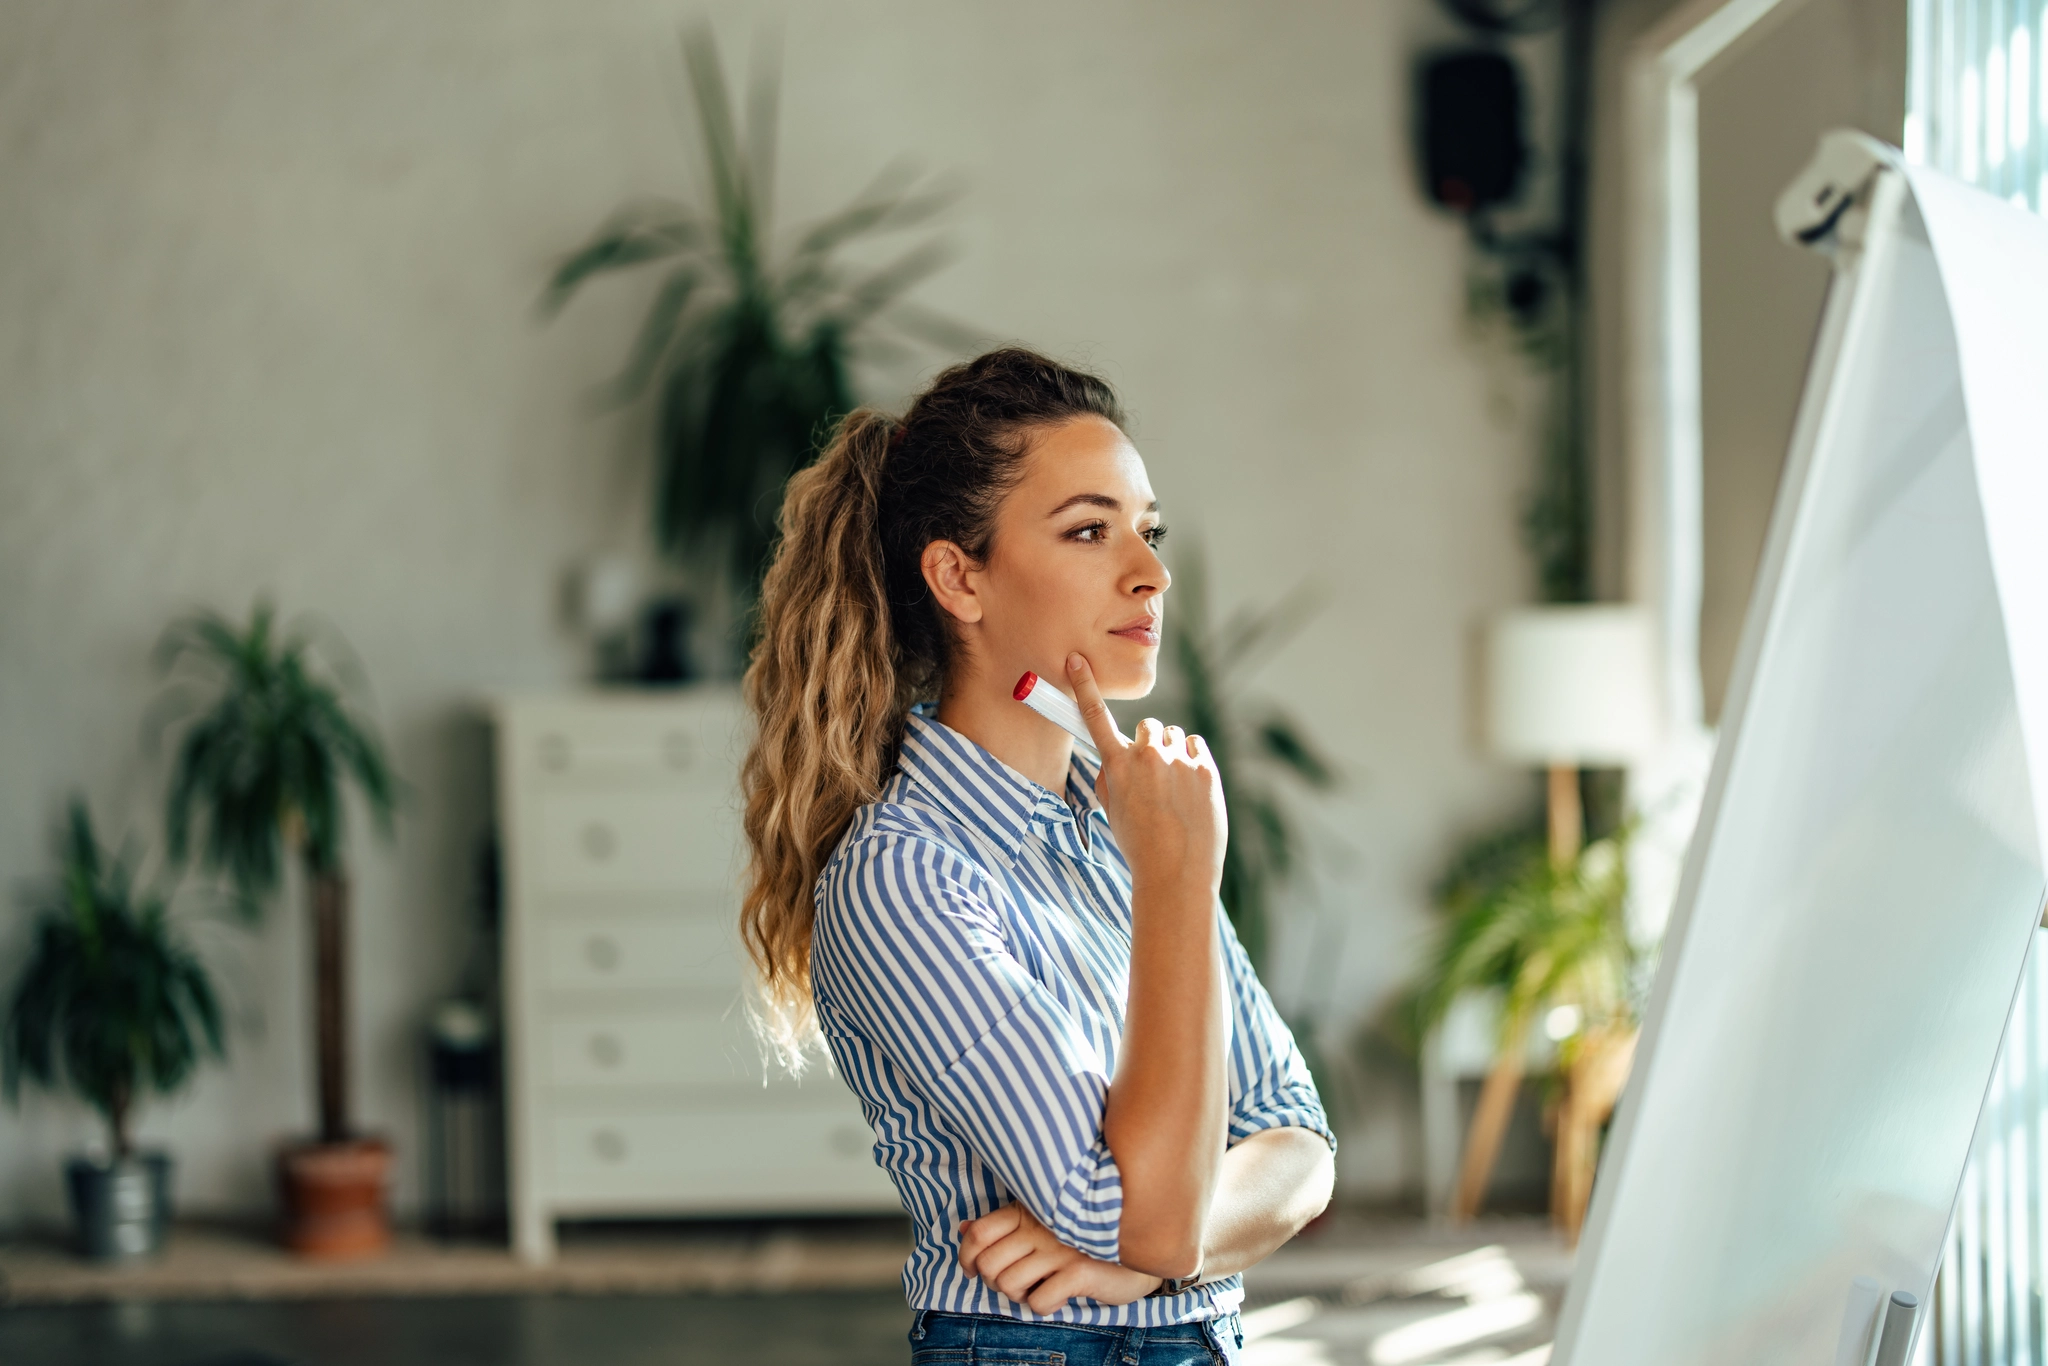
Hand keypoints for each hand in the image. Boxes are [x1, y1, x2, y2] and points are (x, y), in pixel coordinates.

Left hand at [957, 1203, 1163, 1311]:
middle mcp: (1040, 1226)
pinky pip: (1038, 1302)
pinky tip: (1060, 1295)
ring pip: (1009, 1285)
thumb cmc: (1081, 1240)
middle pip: (989, 1264)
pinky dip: (1044, 1306)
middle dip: (995, 1283)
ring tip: (1040, 1287)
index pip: (979, 1232)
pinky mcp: (1078, 1270)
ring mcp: (1059, 1248)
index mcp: (1027, 1210)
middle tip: (1016, 1284)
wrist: (1135, 1251)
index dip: (967, 1257)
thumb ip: (1003, 1226)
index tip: (974, 1271)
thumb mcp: (1040, 1225)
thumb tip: (964, 1228)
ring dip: (1020, 1296)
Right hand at [1068, 652, 1226, 900]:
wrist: (1176, 875)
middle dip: (1150, 744)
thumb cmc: (1141, 846)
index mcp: (1118, 767)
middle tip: (1154, 776)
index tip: (1077, 660)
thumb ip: (1112, 778)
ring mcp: (1179, 761)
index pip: (1095, 718)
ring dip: (1173, 754)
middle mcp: (1148, 756)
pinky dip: (1193, 761)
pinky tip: (1191, 790)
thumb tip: (1118, 759)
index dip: (1084, 687)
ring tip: (1175, 792)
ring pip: (1175, 736)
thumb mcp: (1113, 812)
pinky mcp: (1206, 769)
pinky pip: (1196, 747)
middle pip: (1149, 727)